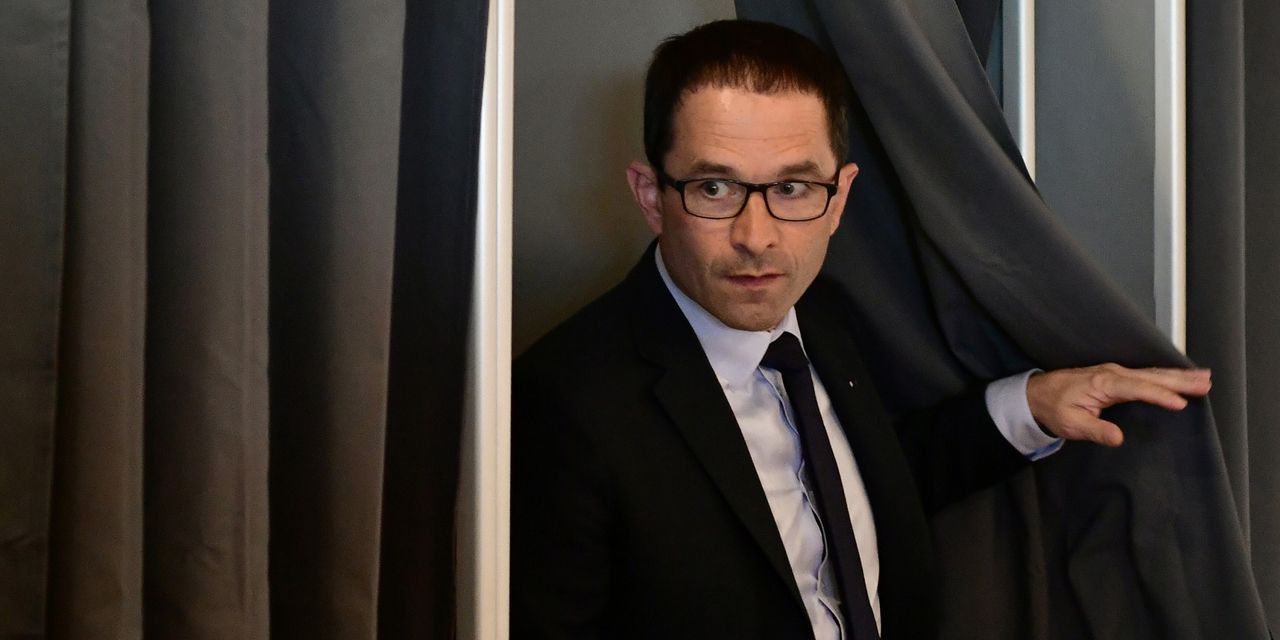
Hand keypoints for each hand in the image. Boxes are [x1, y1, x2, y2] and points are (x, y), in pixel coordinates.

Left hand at [1026, 363, 1211, 446]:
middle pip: (1151, 376)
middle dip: (1179, 380)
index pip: (1137, 388)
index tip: (1181, 404)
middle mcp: (1112, 374)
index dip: (1160, 396)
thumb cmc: (1054, 409)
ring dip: (1177, 376)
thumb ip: (1095, 430)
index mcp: (1103, 384)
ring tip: (1203, 377)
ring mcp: (1115, 373)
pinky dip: (1165, 375)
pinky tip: (1178, 377)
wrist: (1036, 394)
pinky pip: (1146, 375)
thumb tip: (1118, 438)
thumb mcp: (1071, 424)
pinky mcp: (1115, 376)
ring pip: (1152, 373)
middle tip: (1206, 383)